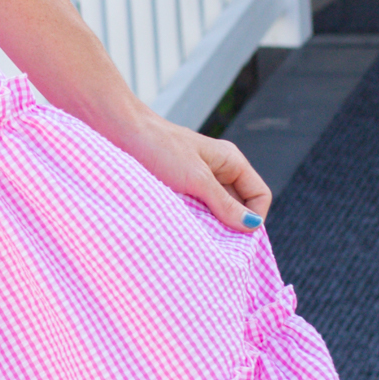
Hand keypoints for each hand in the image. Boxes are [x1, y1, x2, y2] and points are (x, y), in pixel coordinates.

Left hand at [100, 104, 271, 231]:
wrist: (118, 132)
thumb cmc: (159, 149)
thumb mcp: (196, 179)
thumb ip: (224, 203)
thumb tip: (251, 225)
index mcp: (231, 162)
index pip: (259, 195)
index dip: (254, 217)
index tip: (237, 239)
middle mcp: (218, 171)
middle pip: (238, 206)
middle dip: (231, 226)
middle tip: (217, 246)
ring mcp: (197, 180)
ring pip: (215, 211)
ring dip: (211, 227)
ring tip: (198, 240)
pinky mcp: (177, 189)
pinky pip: (195, 211)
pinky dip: (193, 223)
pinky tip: (183, 232)